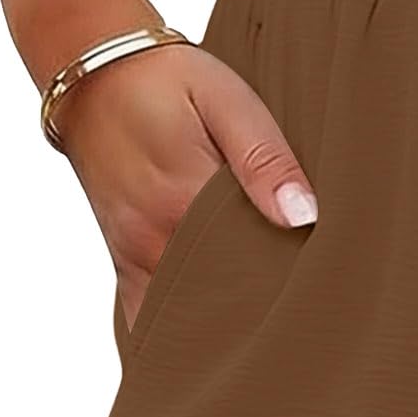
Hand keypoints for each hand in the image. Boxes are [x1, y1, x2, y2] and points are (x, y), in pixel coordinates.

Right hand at [49, 38, 317, 332]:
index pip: (253, 269)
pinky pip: (147, 317)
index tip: (325, 296)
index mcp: (185, 202)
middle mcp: (153, 239)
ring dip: (224, 326)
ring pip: (184, 317)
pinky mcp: (123, 258)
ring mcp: (132, 254)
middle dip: (262, 316)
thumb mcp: (227, 101)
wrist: (92, 71)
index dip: (291, 287)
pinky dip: (180, 332)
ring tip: (269, 334)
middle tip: (307, 321)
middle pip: (220, 302)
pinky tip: (212, 345)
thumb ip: (265, 160)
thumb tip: (304, 217)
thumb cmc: (167, 80)